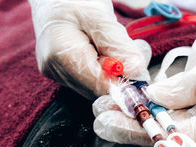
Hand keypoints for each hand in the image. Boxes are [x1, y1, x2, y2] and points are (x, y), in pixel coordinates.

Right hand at [28, 0, 149, 98]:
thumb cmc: (74, 0)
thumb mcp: (99, 16)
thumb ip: (118, 45)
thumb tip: (137, 72)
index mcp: (61, 56)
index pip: (99, 85)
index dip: (124, 82)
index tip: (140, 69)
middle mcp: (56, 71)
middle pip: (99, 89)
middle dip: (121, 74)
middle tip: (133, 49)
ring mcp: (58, 74)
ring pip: (97, 86)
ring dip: (115, 70)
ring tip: (117, 42)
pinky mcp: (64, 74)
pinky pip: (92, 80)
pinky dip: (106, 68)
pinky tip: (107, 48)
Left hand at [93, 3, 195, 146]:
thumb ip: (187, 86)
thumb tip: (153, 98)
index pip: (173, 138)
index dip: (138, 131)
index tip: (107, 122)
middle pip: (170, 127)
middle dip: (137, 114)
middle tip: (104, 103)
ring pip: (178, 110)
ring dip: (158, 93)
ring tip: (134, 81)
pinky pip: (193, 97)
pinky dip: (186, 78)